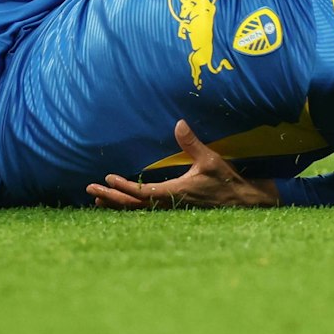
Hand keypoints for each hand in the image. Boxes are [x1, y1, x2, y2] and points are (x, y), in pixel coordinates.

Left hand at [86, 120, 277, 208]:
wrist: (243, 201)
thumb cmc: (226, 180)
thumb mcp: (210, 159)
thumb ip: (192, 143)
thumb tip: (178, 123)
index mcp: (176, 193)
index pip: (143, 192)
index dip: (124, 187)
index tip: (108, 178)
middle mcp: (170, 204)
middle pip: (134, 204)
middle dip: (111, 197)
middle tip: (90, 189)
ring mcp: (171, 209)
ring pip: (138, 210)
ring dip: (117, 204)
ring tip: (97, 199)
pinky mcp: (174, 209)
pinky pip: (146, 210)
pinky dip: (129, 207)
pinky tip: (118, 203)